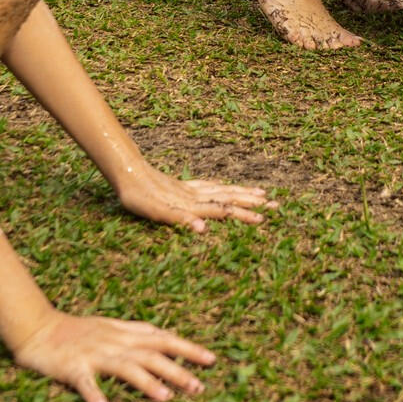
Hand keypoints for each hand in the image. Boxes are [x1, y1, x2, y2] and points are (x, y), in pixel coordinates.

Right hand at [8, 312, 214, 401]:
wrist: (37, 328)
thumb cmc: (76, 330)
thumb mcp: (110, 326)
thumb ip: (136, 331)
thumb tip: (162, 334)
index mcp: (124, 335)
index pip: (163, 339)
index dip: (188, 348)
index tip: (212, 360)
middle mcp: (114, 343)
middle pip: (151, 355)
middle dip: (176, 370)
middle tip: (199, 386)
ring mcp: (93, 355)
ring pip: (125, 367)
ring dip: (145, 382)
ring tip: (165, 397)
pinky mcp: (72, 368)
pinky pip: (85, 382)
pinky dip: (94, 394)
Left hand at [116, 167, 276, 231]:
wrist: (126, 172)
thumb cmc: (137, 197)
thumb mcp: (154, 212)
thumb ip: (179, 219)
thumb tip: (203, 229)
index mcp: (192, 204)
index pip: (223, 210)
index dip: (243, 215)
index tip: (264, 219)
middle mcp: (195, 195)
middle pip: (229, 198)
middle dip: (252, 203)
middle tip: (276, 205)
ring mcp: (190, 189)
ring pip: (223, 190)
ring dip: (243, 193)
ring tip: (262, 193)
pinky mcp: (182, 185)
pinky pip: (210, 185)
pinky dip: (224, 187)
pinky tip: (227, 187)